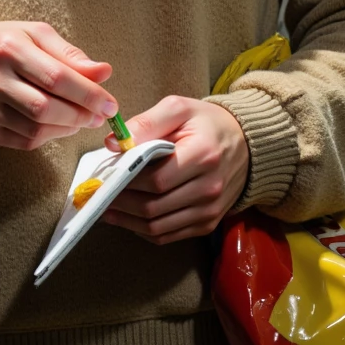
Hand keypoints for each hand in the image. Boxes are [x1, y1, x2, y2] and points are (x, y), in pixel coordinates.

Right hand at [0, 20, 115, 150]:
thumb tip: (103, 73)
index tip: (110, 103)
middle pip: (47, 108)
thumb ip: (69, 54)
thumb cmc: (1, 45)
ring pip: (37, 130)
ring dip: (68, 128)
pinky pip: (23, 141)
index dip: (89, 94)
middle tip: (100, 115)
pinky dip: (48, 137)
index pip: (57, 77)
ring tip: (81, 119)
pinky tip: (57, 125)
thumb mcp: (34, 35)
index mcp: (9, 48)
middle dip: (81, 115)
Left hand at [100, 97, 249, 244]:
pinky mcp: (207, 223)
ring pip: (158, 226)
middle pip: (154, 206)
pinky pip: (168, 235)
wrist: (246, 143)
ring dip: (127, 221)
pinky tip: (127, 218)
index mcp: (203, 155)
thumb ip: (146, 122)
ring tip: (106, 208)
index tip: (105, 176)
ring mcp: (210, 209)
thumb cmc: (207, 123)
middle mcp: (209, 187)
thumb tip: (114, 143)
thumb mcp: (179, 109)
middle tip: (98, 194)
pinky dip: (143, 230)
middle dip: (120, 202)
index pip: (156, 179)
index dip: (126, 181)